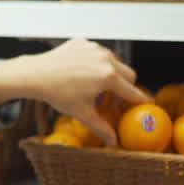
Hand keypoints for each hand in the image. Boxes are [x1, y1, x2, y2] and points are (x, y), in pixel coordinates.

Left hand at [0, 39, 149, 145]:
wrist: (36, 74)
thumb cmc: (58, 93)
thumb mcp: (82, 113)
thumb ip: (101, 127)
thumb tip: (113, 141)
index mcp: (108, 77)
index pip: (133, 91)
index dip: (141, 99)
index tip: (147, 103)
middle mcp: (105, 59)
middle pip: (129, 74)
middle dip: (126, 87)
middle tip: (113, 99)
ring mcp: (95, 48)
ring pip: (114, 61)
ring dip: (112, 73)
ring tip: (96, 87)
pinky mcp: (84, 42)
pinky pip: (98, 52)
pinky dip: (97, 62)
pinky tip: (83, 73)